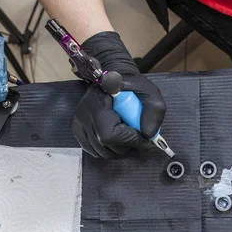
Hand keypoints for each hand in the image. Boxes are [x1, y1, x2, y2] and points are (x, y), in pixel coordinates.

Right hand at [71, 32, 165, 158]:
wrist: (112, 80)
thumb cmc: (131, 85)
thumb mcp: (149, 91)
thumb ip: (154, 110)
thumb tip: (148, 134)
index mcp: (98, 102)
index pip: (109, 134)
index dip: (130, 140)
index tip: (145, 138)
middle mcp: (83, 114)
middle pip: (105, 146)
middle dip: (126, 146)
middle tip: (137, 136)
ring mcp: (78, 123)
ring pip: (100, 152)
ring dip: (118, 149)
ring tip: (128, 136)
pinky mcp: (77, 130)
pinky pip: (94, 151)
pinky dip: (108, 149)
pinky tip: (117, 138)